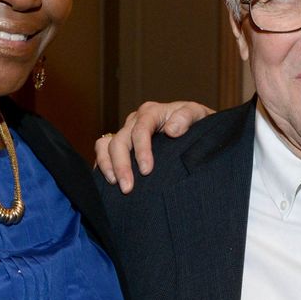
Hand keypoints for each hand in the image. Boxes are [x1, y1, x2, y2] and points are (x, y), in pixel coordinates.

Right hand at [95, 101, 214, 192]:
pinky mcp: (121, 144)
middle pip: (120, 140)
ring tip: (115, 185)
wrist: (197, 128)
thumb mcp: (199, 114)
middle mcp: (135, 121)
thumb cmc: (198, 122)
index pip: (140, 129)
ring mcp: (126, 132)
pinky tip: (108, 182)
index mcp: (152, 112)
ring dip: (107, 165)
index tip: (147, 171)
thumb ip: (187, 117)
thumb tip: (171, 130)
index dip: (142, 150)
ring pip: (106, 145)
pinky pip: (102, 151)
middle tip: (128, 188)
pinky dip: (102, 165)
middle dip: (121, 165)